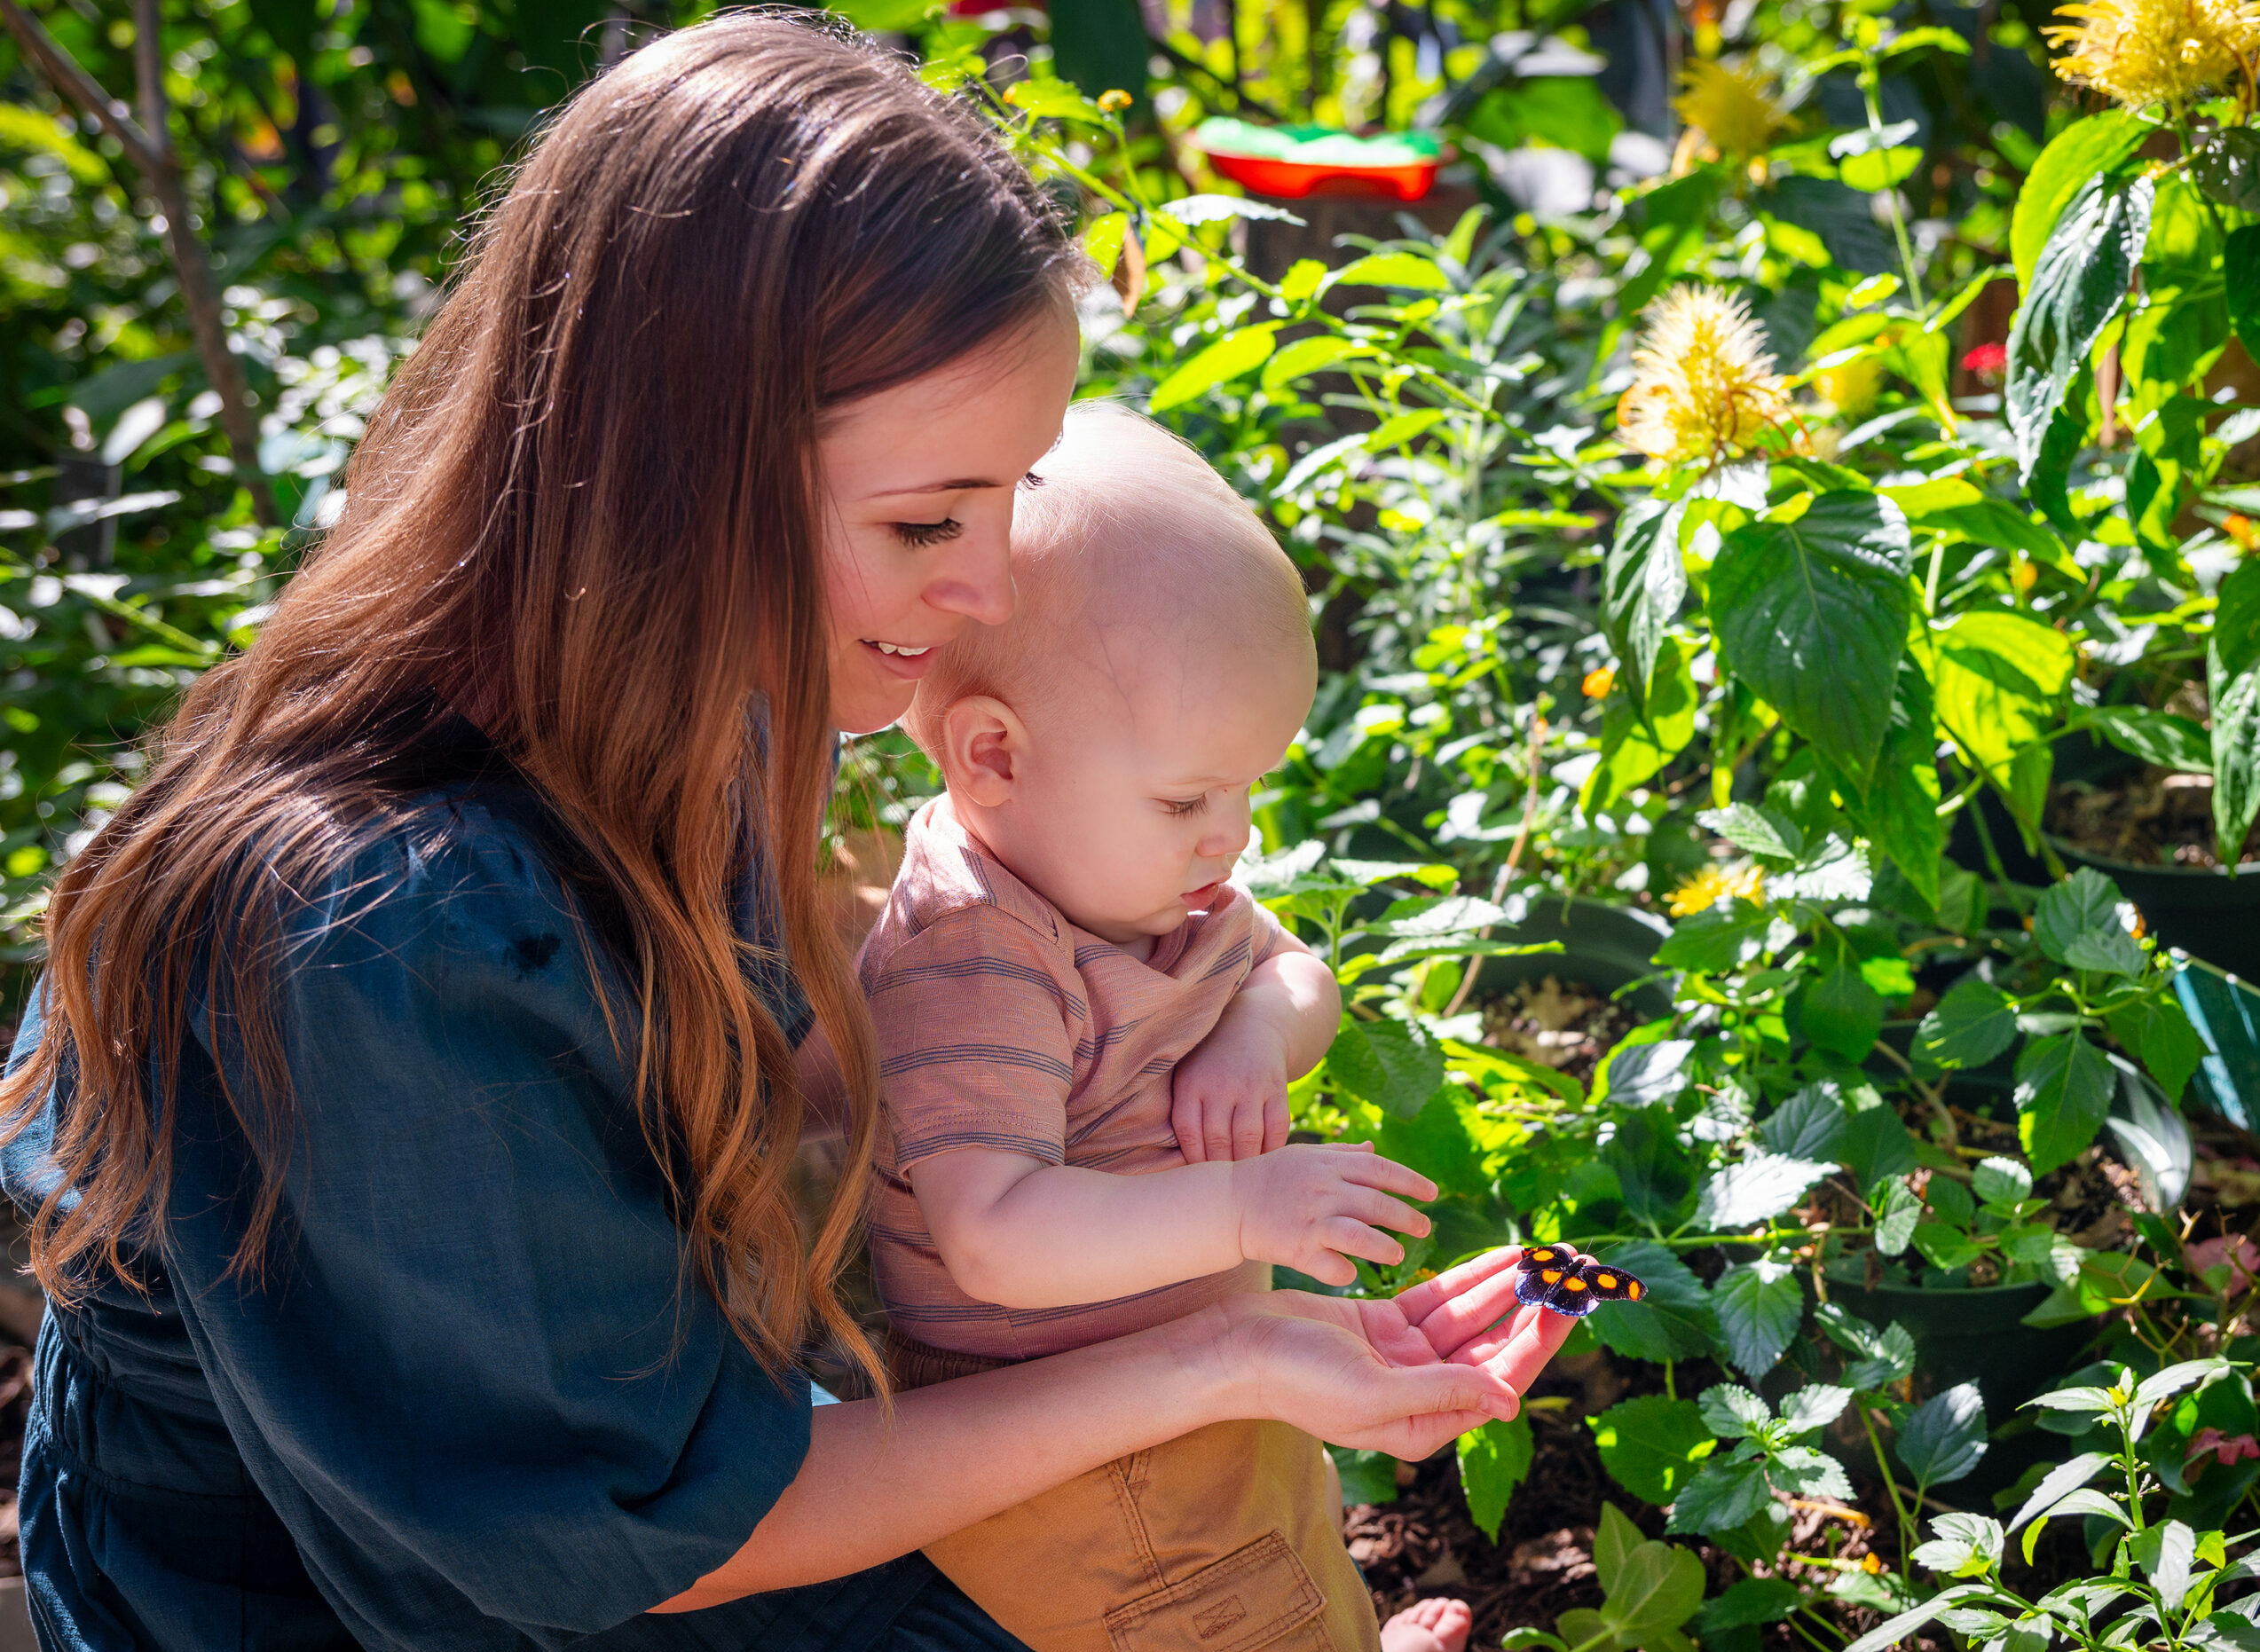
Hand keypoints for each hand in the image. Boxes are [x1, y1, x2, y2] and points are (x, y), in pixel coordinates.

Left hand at [1172, 1001, 1292, 1162]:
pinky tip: (1264, 1159)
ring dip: (1244, 1163)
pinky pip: (1276, 1128)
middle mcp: (1221, 1084)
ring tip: (1241, 1175)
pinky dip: (1271, 1149)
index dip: (1192, 1159)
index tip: (1197, 1173)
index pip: (1189, 1132)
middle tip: (1220, 1183)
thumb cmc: (1210, 1063)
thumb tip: (1176, 1162)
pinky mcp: (1276, 1088)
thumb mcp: (1186, 1074)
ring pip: (1247, 1138)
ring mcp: (1251, 1086)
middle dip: (1218, 1167)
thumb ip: (1182, 1109)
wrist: (1251, 1025)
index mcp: (1192, 1083)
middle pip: (1218, 1140)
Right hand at [1215, 1246, 1575, 1460]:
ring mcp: (1406, 1357)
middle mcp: (1424, 1392)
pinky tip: (1498, 1258)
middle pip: (1492, 1346)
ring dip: (1503, 1288)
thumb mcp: (1373, 1394)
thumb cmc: (1298, 1380)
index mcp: (1426, 1423)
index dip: (1537, 1343)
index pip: (1498, 1380)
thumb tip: (1509, 1400)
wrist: (1239, 1348)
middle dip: (1530, 1311)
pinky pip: (1438, 1299)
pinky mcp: (1386, 1326)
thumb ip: (1442, 1392)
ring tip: (1542, 1257)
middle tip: (1568, 1275)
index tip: (1567, 1308)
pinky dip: (1467, 1278)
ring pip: (1469, 1317)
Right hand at [1230, 1141, 1435, 1285]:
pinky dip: (1345, 1272)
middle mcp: (1323, 1190)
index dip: (1411, 1181)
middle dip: (1408, 1217)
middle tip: (1425, 1229)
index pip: (1381, 1169)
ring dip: (1385, 1248)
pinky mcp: (1297, 1249)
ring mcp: (1310, 1221)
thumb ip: (1342, 1152)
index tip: (1432, 1194)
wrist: (1227, 1202)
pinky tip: (1350, 1273)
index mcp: (1328, 1164)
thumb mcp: (1305, 1155)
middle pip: (1378, 1204)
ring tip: (1397, 1255)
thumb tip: (1374, 1147)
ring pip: (1361, 1237)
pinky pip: (1331, 1266)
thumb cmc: (1270, 1176)